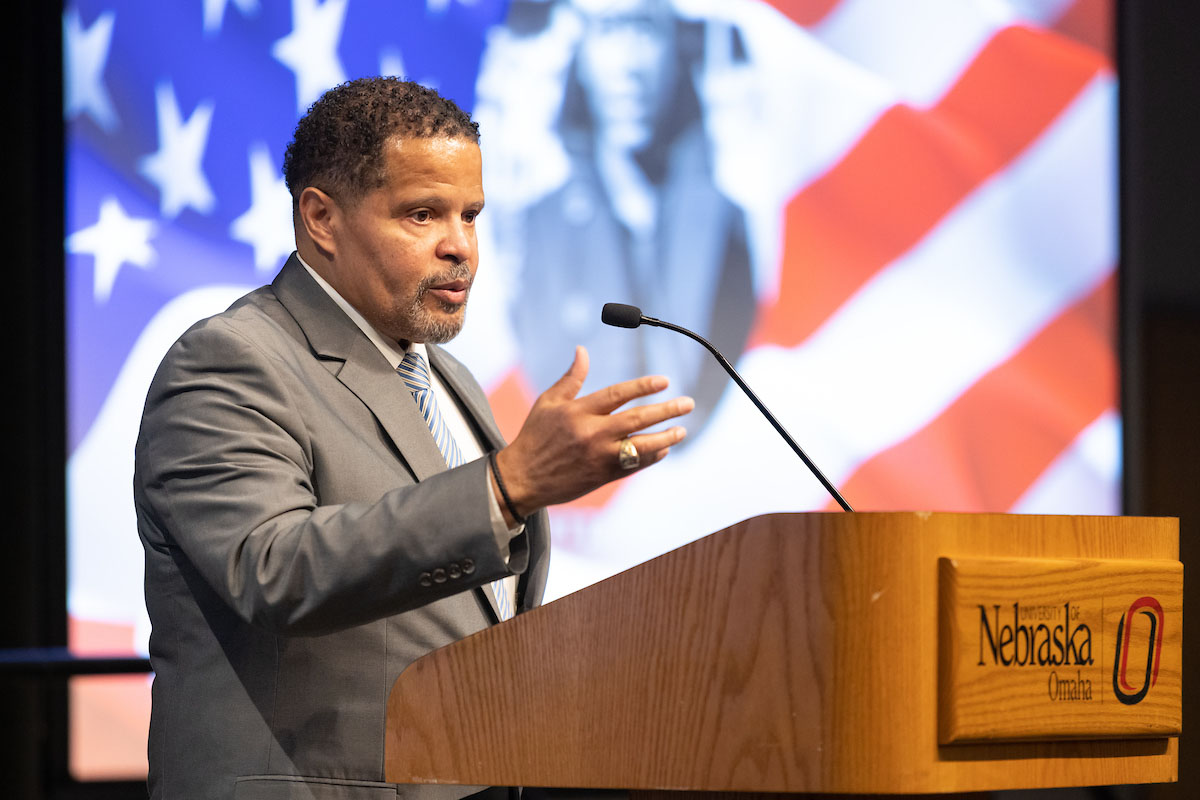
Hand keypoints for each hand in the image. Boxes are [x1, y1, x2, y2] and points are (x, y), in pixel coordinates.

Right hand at [493, 346, 692, 520]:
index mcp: (578, 412)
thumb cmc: (535, 436)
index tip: (664, 381)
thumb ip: (571, 378)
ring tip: (681, 429)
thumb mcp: (548, 402)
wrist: (522, 479)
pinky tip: (664, 448)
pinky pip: (634, 466)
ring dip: (665, 437)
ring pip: (640, 447)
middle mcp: (591, 434)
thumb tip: (582, 350)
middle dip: (665, 410)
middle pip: (636, 420)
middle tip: (687, 403)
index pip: (618, 395)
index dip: (643, 386)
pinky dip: (651, 457)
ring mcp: (599, 457)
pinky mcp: (602, 477)